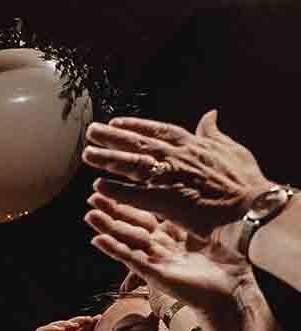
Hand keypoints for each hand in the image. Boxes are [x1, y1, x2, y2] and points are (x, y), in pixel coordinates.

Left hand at [83, 112, 275, 242]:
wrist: (252, 206)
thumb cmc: (245, 181)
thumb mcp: (230, 149)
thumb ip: (213, 133)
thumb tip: (210, 115)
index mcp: (194, 145)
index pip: (159, 131)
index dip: (136, 126)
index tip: (115, 122)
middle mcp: (179, 157)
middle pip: (139, 144)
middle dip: (114, 137)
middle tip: (91, 131)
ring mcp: (172, 178)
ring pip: (133, 164)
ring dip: (109, 158)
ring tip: (87, 154)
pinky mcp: (167, 200)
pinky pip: (136, 194)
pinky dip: (118, 189)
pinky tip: (98, 186)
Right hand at [85, 193, 250, 316]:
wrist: (234, 289)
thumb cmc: (229, 262)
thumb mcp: (215, 230)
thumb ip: (200, 216)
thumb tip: (201, 192)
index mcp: (174, 233)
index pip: (148, 213)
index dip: (132, 201)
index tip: (120, 186)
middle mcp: (161, 246)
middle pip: (131, 225)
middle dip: (112, 211)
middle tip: (93, 197)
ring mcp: (156, 259)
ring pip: (126, 241)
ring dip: (107, 228)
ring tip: (90, 215)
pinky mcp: (155, 274)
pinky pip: (132, 259)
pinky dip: (114, 249)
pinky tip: (98, 240)